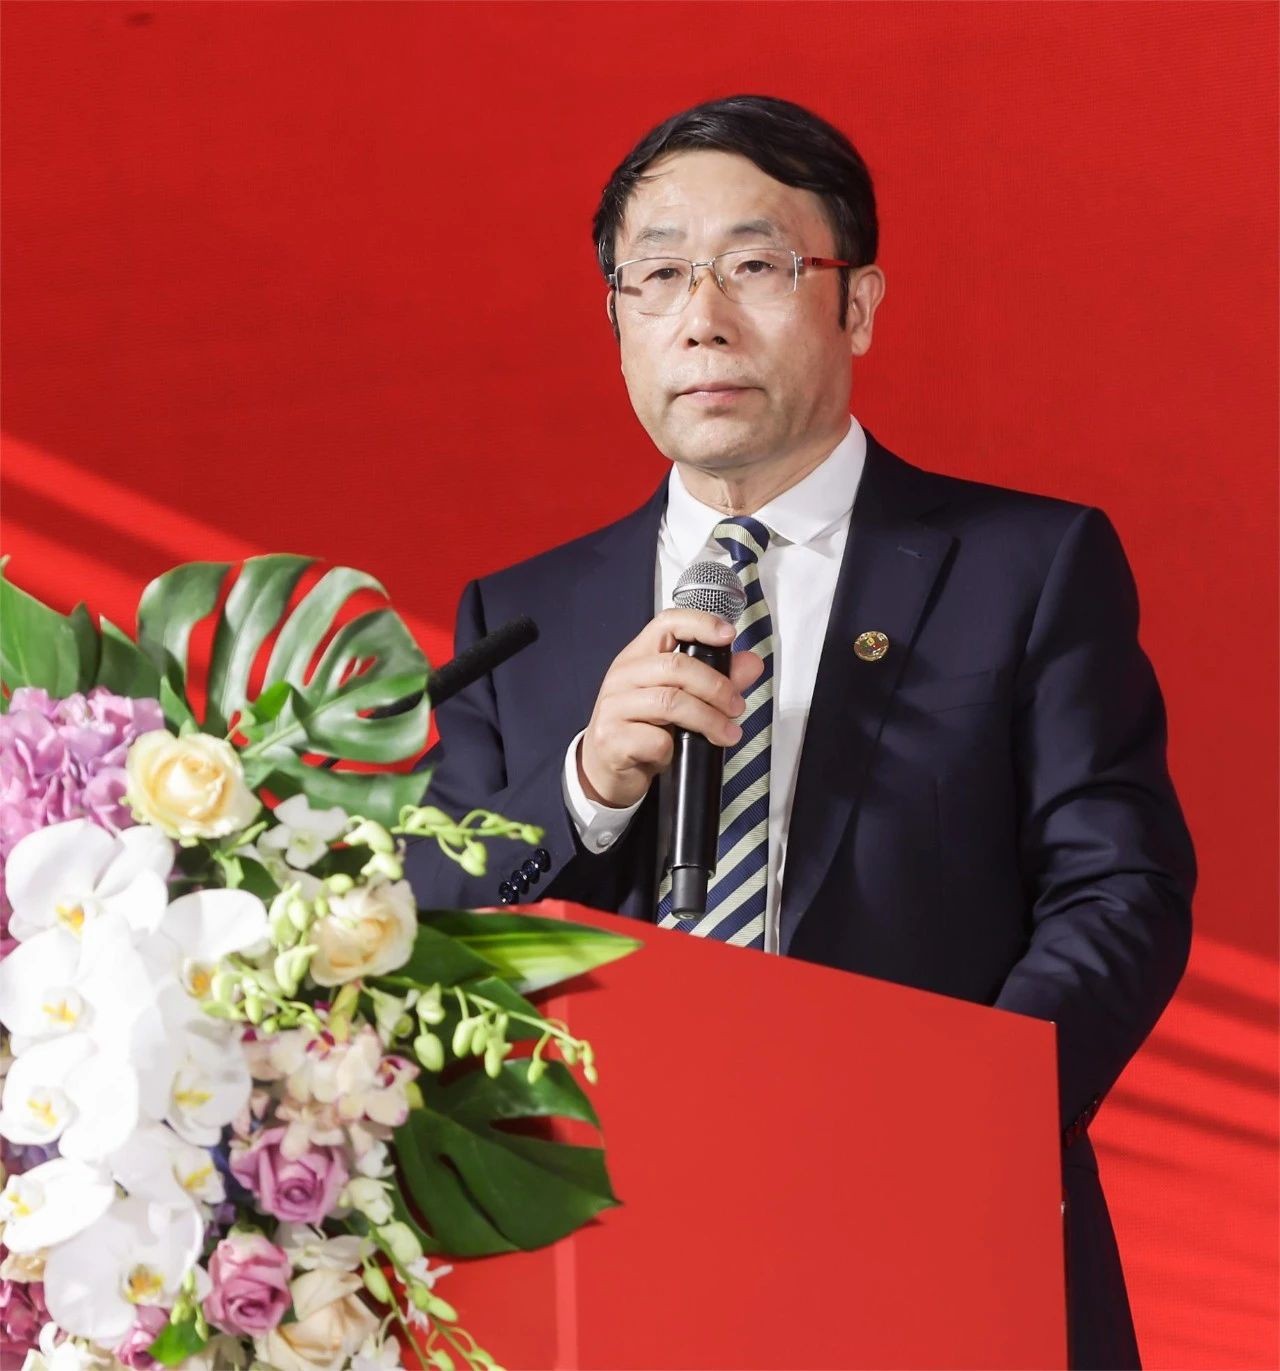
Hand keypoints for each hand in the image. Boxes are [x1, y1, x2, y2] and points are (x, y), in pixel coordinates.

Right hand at [577, 609, 765, 808]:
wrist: (607, 770)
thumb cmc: (643, 729)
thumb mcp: (680, 701)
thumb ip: (716, 680)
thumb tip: (751, 663)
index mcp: (638, 657)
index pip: (666, 623)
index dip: (700, 623)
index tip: (728, 635)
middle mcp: (622, 676)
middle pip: (676, 666)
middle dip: (716, 687)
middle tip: (736, 707)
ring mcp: (613, 707)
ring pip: (669, 702)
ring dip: (708, 720)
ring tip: (726, 734)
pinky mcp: (611, 739)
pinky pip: (655, 740)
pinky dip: (673, 749)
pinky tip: (675, 754)